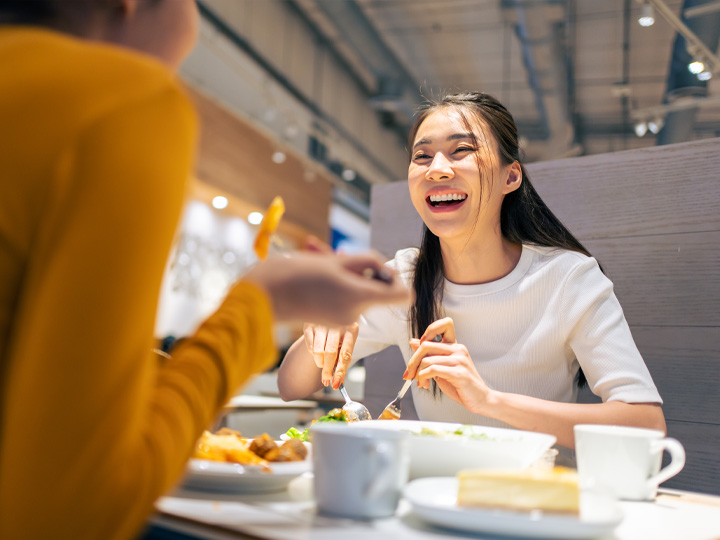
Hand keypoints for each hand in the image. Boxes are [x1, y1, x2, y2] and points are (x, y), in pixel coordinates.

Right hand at [243, 252, 409, 326]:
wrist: (263, 296)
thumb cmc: (297, 273)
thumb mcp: (336, 260)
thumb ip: (367, 262)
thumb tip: (385, 271)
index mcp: (360, 297)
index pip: (403, 295)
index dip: (395, 278)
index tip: (376, 267)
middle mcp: (357, 314)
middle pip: (378, 290)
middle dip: (364, 272)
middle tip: (337, 259)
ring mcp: (344, 320)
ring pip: (361, 293)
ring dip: (348, 277)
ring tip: (321, 266)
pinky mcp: (332, 321)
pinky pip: (347, 299)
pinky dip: (338, 287)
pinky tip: (316, 277)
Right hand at [303, 323, 358, 387]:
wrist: (330, 315)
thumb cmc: (340, 335)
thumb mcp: (346, 344)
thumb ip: (342, 361)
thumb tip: (339, 383)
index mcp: (351, 330)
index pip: (345, 354)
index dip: (340, 371)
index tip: (336, 384)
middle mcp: (337, 325)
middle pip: (330, 353)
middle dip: (327, 370)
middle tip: (326, 380)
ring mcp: (322, 324)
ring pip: (318, 351)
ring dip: (320, 362)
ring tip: (322, 363)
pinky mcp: (310, 325)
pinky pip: (310, 346)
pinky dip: (313, 353)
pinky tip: (317, 350)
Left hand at [405, 317, 491, 413]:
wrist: (480, 399)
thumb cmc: (460, 384)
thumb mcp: (441, 367)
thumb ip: (430, 355)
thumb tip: (413, 341)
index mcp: (455, 346)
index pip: (445, 324)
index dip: (429, 331)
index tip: (420, 347)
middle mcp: (458, 350)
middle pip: (426, 345)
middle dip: (413, 361)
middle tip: (409, 374)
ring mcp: (460, 360)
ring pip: (427, 360)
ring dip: (418, 373)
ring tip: (420, 383)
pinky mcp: (459, 373)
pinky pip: (433, 370)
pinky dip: (423, 377)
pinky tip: (425, 384)